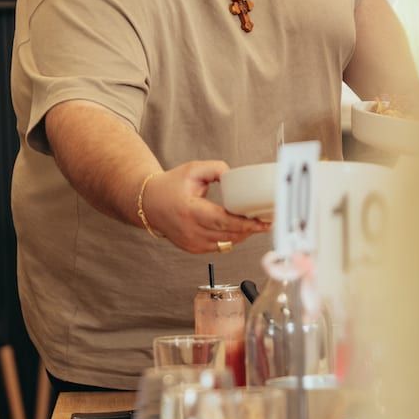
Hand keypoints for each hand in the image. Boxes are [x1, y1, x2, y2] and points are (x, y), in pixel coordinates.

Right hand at [141, 161, 270, 254]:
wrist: (149, 203)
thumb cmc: (171, 185)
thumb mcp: (193, 170)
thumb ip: (216, 169)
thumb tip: (237, 176)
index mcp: (190, 211)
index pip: (224, 221)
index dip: (246, 224)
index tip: (264, 222)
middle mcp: (190, 231)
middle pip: (229, 235)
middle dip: (251, 229)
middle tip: (270, 221)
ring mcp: (192, 243)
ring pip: (227, 243)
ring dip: (244, 235)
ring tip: (259, 223)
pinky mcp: (193, 249)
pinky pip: (220, 246)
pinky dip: (232, 238)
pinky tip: (243, 229)